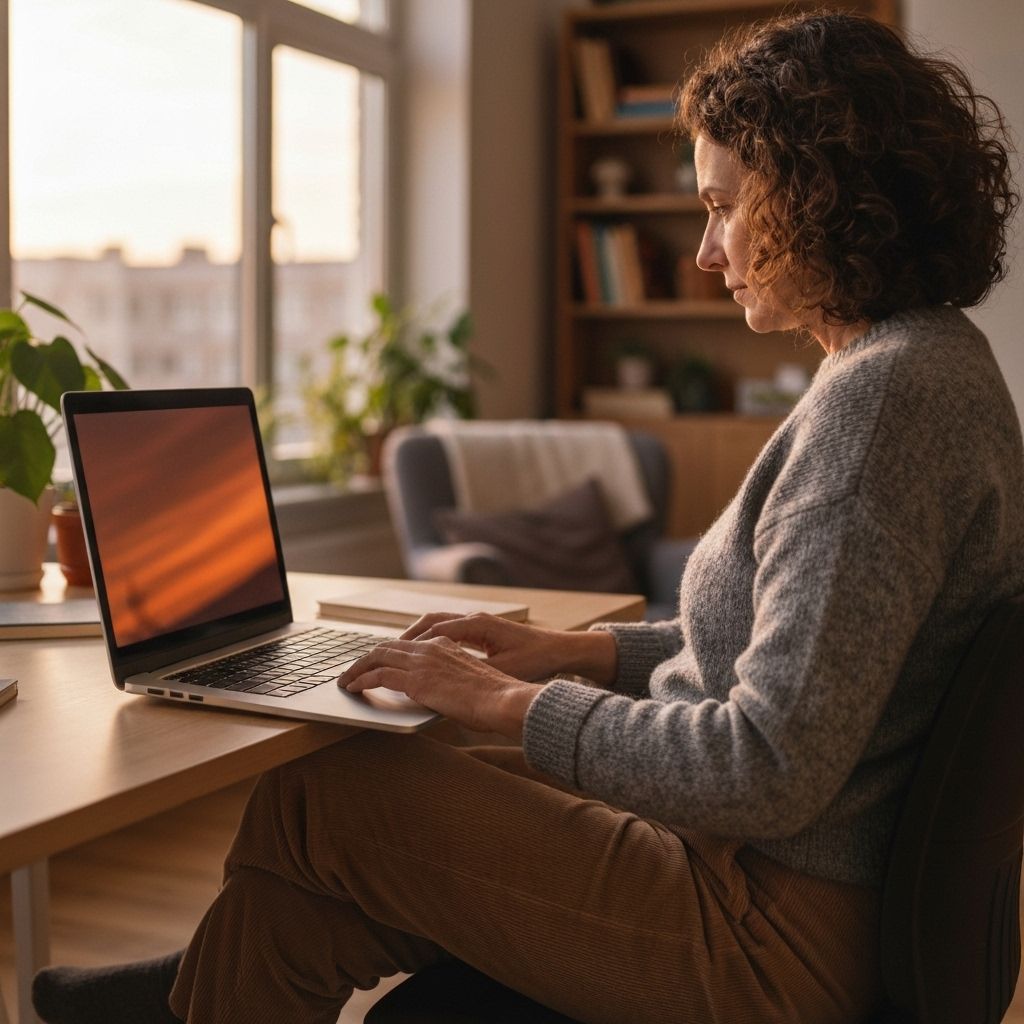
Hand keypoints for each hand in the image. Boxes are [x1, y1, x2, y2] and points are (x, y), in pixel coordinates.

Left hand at [338, 635, 538, 738]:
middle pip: (387, 647)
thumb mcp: (469, 682)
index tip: (376, 664)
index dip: (387, 654)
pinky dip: (361, 680)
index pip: (406, 645)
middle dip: (366, 659)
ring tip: (346, 680)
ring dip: (357, 669)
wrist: (502, 700)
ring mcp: (422, 662)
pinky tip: (353, 688)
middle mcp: (431, 648)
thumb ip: (449, 681)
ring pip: (377, 658)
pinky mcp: (416, 680)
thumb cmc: (493, 698)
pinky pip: (378, 676)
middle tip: (353, 671)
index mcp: (445, 644)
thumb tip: (440, 695)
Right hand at [398, 612, 617, 685]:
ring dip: (416, 637)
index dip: (408, 644)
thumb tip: (445, 681)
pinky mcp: (482, 630)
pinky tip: (423, 656)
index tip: (387, 657)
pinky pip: (448, 630)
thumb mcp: (503, 670)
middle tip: (381, 655)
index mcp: (476, 625)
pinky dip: (431, 639)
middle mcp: (474, 619)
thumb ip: (473, 672)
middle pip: (429, 621)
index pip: (433, 630)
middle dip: (404, 638)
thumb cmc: (535, 660)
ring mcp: (477, 622)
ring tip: (397, 655)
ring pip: (437, 623)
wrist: (560, 650)